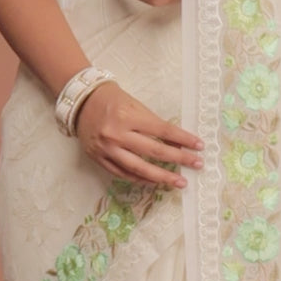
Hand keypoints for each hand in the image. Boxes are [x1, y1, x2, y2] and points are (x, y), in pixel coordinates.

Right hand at [75, 81, 202, 187]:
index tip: (199, 146)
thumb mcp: (135, 104)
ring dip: (162, 177)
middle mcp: (118, 134)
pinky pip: (123, 174)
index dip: (183, 139)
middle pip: (154, 151)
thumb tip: (176, 143)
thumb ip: (152, 123)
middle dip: (179, 159)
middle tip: (197, 165)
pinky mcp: (99, 159)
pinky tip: (154, 182)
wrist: (81, 102)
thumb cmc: (112, 98)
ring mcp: (107, 149)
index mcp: (129, 116)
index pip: (163, 131)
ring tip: (179, 182)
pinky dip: (141, 179)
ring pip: (139, 168)